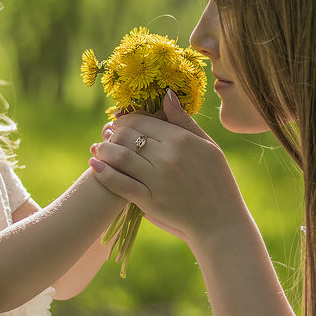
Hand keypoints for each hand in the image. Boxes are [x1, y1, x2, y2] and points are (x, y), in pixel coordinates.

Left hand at [89, 91, 251, 244]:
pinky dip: (103, 172)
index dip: (125, 120)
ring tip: (98, 149)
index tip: (120, 124)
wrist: (220, 221)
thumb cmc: (217, 181)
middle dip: (112, 133)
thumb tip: (166, 94)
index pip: (141, 120)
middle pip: (126, 135)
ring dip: (103, 150)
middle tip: (107, 136)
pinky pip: (119, 183)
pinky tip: (94, 166)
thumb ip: (184, 121)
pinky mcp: (149, 201)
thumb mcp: (208, 145)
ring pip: (119, 156)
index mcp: (182, 139)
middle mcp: (168, 156)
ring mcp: (157, 179)